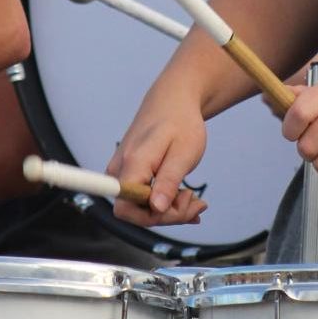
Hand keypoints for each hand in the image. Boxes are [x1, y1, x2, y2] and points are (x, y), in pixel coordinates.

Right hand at [108, 90, 209, 228]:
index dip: (151, 218)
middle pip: (134, 211)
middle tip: (198, 202)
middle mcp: (120, 170)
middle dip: (168, 214)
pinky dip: (165, 201)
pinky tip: (184, 198)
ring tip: (194, 198)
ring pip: (140, 206)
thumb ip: (168, 181)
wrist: (172, 100)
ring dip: (170, 209)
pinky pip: (142, 197)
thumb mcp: (184, 153)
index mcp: (133, 164)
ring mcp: (121, 171)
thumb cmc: (181, 123)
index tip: (179, 206)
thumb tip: (156, 209)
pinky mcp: (128, 173)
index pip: (125, 209)